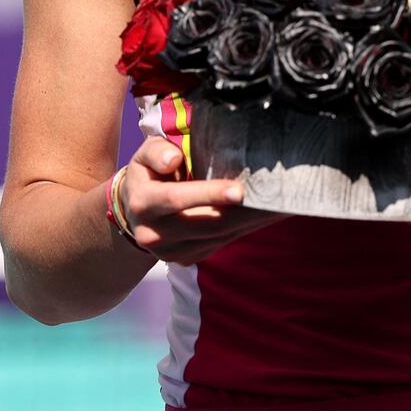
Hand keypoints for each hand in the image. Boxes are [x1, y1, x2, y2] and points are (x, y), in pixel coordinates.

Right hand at [119, 137, 286, 263]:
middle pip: (204, 223)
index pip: (176, 199)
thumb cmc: (148, 173)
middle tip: (273, 198)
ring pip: (215, 238)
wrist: (134, 211)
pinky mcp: (186, 259)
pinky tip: (264, 215)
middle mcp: (154, 234)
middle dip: (240, 212)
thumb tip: (174, 159)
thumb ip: (157, 152)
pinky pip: (219, 244)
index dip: (208, 194)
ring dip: (248, 222)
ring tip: (276, 205)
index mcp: (143, 203)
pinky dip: (243, 230)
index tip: (238, 190)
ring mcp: (170, 252)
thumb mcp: (145, 154)